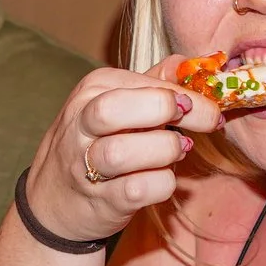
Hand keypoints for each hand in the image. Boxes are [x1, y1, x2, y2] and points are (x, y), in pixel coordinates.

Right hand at [22, 61, 221, 243]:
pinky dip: (161, 184)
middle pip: (120, 108)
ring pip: (124, 152)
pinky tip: (162, 179)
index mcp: (93, 89)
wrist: (55, 197)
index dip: (188, 96)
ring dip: (164, 151)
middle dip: (164, 111)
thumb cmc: (99, 142)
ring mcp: (85, 163)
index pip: (145, 83)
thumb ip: (155, 83)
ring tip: (177, 151)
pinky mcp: (99, 200)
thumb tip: (193, 66)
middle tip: (190, 125)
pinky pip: (138, 190)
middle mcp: (82, 123)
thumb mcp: (119, 102)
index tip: (211, 111)